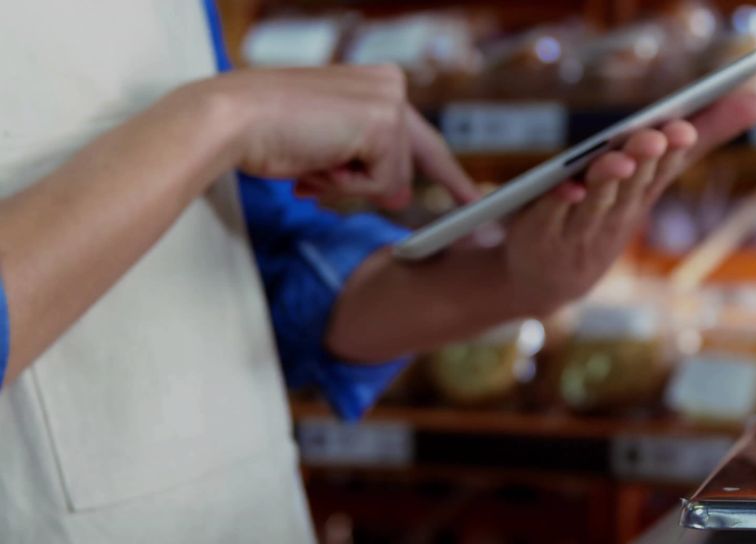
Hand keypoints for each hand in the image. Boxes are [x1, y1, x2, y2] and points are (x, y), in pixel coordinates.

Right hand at [189, 65, 475, 208]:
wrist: (232, 120)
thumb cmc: (267, 134)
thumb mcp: (328, 152)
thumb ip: (367, 167)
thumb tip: (401, 197)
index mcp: (376, 83)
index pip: (422, 136)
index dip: (448, 173)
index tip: (473, 198)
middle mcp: (390, 84)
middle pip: (417, 160)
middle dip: (398, 183)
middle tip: (395, 187)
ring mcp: (391, 102)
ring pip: (394, 178)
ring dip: (349, 185)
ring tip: (311, 163)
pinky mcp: (385, 125)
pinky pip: (382, 184)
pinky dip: (347, 186)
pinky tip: (317, 163)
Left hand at [503, 91, 755, 313]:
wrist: (549, 279)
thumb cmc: (607, 215)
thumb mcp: (648, 176)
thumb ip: (698, 139)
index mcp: (640, 196)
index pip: (663, 171)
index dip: (674, 150)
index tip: (683, 128)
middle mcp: (615, 213)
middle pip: (634, 184)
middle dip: (645, 159)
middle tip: (656, 137)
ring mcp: (579, 227)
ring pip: (598, 200)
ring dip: (609, 178)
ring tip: (618, 158)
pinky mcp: (542, 232)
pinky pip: (552, 215)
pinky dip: (559, 202)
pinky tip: (565, 187)